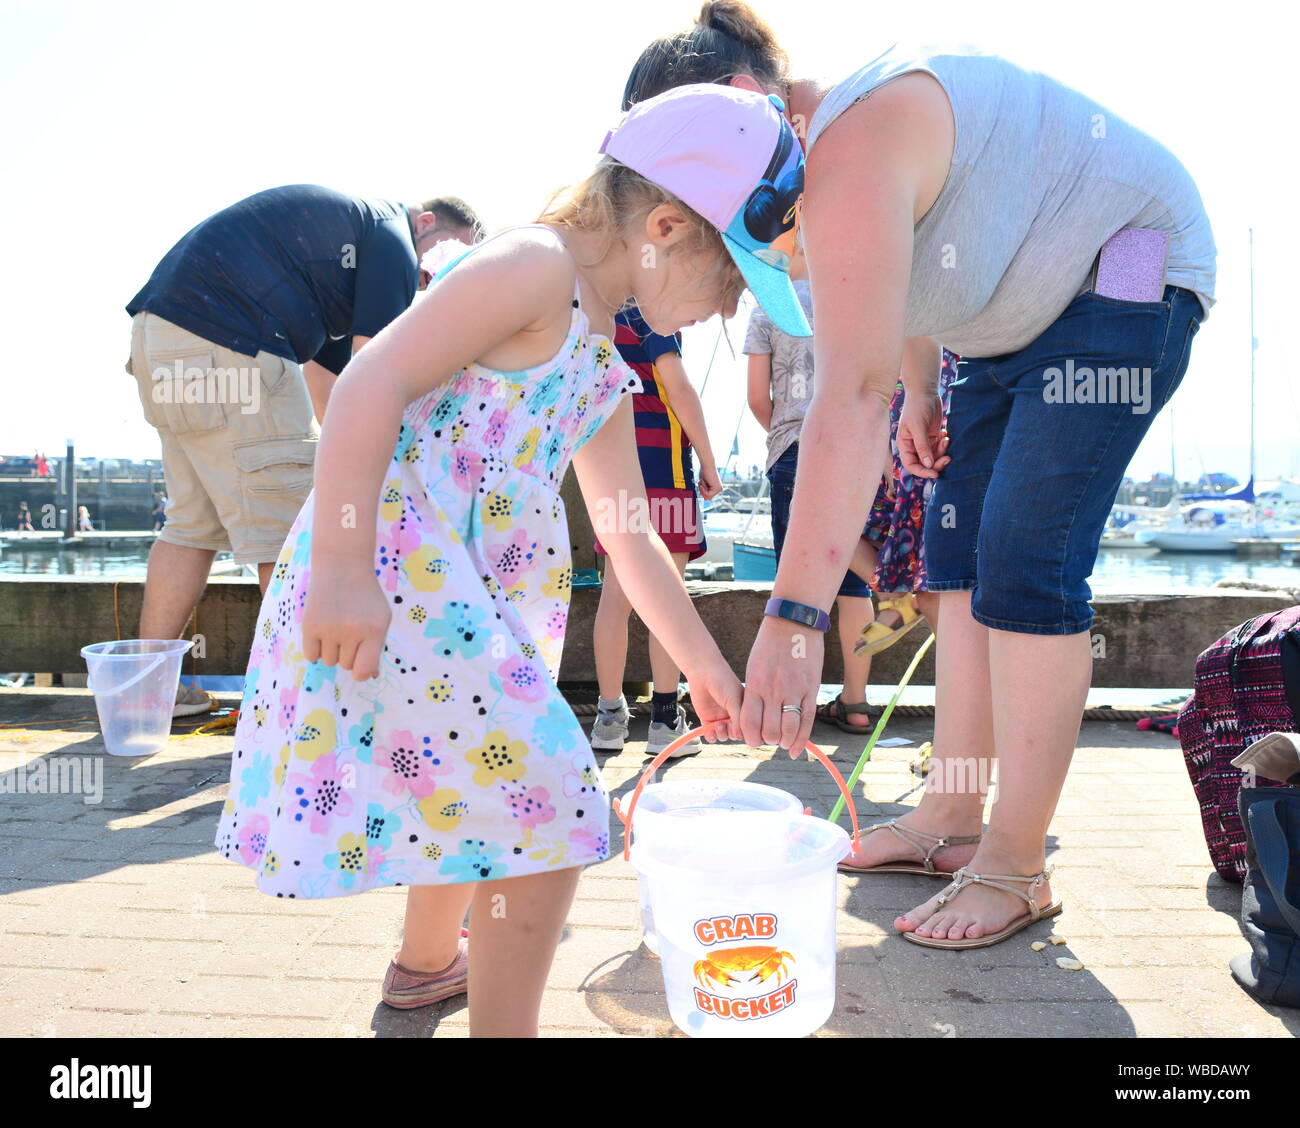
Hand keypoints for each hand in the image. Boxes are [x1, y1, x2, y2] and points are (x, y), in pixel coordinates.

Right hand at [301, 565, 390, 679]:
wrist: (342, 565)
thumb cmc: (365, 595)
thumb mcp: (381, 617)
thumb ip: (376, 647)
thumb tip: (369, 676)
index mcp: (375, 630)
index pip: (364, 669)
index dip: (361, 673)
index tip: (359, 668)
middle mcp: (352, 631)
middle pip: (346, 665)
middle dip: (348, 653)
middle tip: (348, 631)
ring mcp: (330, 629)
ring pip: (329, 661)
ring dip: (331, 650)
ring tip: (335, 628)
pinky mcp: (310, 625)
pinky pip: (311, 656)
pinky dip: (315, 649)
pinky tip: (321, 632)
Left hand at [684, 654, 741, 741]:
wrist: (703, 673)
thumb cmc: (723, 683)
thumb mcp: (735, 701)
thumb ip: (739, 719)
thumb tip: (740, 737)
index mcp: (745, 709)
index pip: (749, 727)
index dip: (745, 731)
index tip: (741, 726)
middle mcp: (734, 715)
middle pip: (736, 734)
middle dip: (732, 733)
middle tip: (727, 724)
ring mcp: (721, 718)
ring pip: (724, 736)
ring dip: (722, 734)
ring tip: (718, 725)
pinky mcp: (708, 719)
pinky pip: (711, 734)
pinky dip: (711, 736)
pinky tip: (710, 731)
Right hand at [697, 463, 722, 500]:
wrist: (707, 464)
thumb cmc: (704, 472)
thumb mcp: (703, 483)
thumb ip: (704, 490)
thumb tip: (704, 499)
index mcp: (717, 488)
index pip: (707, 496)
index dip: (702, 491)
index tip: (702, 482)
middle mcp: (719, 489)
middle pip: (707, 498)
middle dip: (702, 490)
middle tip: (703, 481)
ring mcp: (719, 489)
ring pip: (707, 497)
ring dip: (702, 489)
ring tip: (704, 480)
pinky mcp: (717, 488)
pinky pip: (707, 495)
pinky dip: (703, 489)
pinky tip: (704, 481)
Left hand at [739, 615, 822, 755]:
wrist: (794, 622)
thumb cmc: (770, 644)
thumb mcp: (754, 667)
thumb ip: (755, 692)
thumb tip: (755, 717)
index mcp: (755, 684)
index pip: (749, 722)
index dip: (750, 737)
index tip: (753, 740)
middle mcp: (774, 690)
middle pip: (769, 730)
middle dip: (767, 740)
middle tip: (769, 739)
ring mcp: (794, 690)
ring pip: (788, 730)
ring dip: (784, 741)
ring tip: (782, 741)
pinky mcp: (812, 689)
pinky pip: (807, 721)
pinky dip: (801, 739)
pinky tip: (796, 749)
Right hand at [897, 393, 950, 478]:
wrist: (925, 392)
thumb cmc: (917, 407)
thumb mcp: (918, 427)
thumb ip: (923, 447)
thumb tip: (928, 465)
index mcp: (904, 445)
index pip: (912, 465)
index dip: (923, 472)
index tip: (935, 473)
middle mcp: (913, 446)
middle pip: (925, 463)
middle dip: (936, 463)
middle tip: (948, 459)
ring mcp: (923, 442)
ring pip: (934, 457)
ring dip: (942, 452)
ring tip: (945, 439)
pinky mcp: (932, 437)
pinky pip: (939, 448)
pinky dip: (944, 445)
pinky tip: (945, 434)